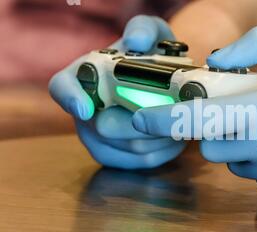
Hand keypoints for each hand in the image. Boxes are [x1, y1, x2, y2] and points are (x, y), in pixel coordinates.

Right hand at [49, 15, 185, 168]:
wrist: (165, 82)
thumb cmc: (152, 55)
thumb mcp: (152, 32)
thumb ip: (144, 29)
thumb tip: (137, 42)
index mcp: (83, 76)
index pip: (61, 87)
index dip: (70, 99)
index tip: (86, 108)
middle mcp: (84, 110)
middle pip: (104, 129)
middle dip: (142, 123)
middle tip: (170, 114)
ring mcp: (97, 137)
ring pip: (128, 148)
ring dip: (160, 138)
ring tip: (180, 123)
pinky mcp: (117, 156)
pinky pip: (140, 163)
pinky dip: (164, 152)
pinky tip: (177, 138)